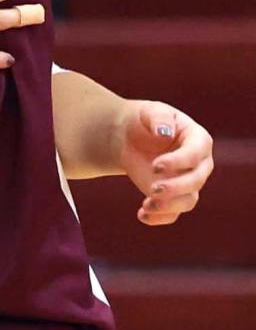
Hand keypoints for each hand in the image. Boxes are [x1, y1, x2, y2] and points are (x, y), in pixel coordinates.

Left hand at [117, 101, 214, 225]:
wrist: (129, 136)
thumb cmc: (144, 120)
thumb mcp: (150, 111)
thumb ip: (159, 118)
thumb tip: (165, 132)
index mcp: (198, 140)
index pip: (196, 155)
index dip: (179, 162)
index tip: (156, 165)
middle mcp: (199, 164)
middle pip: (196, 181)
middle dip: (176, 187)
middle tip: (152, 189)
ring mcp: (187, 182)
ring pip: (188, 201)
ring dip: (169, 206)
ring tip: (146, 206)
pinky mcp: (173, 196)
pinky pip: (173, 213)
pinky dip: (160, 218)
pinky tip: (142, 215)